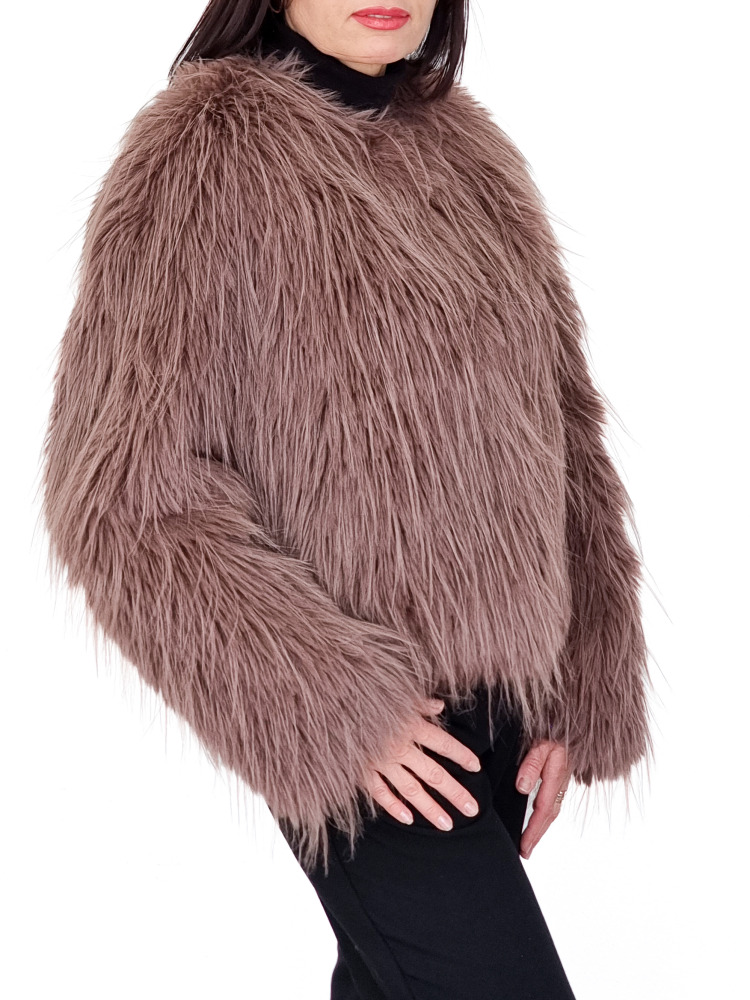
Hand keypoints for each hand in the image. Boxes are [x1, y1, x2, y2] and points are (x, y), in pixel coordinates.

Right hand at [363, 697, 482, 829]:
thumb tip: (439, 706)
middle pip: (433, 773)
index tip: (476, 767)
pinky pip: (380, 792)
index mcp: (410, 725)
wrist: (332, 704)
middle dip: (454, 792)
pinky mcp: (362, 770)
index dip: (460, 755)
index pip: (442, 743)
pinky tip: (408, 819)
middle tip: (473, 809)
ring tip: (447, 824)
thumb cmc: (367, 696)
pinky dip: (393, 806)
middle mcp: (400, 746)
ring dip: (430, 808)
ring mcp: (381, 761)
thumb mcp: (396, 694)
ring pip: (411, 789)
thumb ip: (419, 703)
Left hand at [515, 739, 570, 858]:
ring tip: (530, 841)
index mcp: (555, 777)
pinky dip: (546, 814)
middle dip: (537, 835)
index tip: (524, 847)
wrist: (572, 721)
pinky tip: (539, 816)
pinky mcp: (560, 776)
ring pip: (552, 810)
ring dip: (541, 827)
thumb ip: (531, 765)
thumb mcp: (540, 743)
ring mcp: (562, 780)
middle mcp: (560, 782)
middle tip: (526, 852)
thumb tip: (522, 788)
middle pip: (549, 816)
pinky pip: (553, 800)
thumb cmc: (555, 729)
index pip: (542, 811)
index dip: (533, 831)